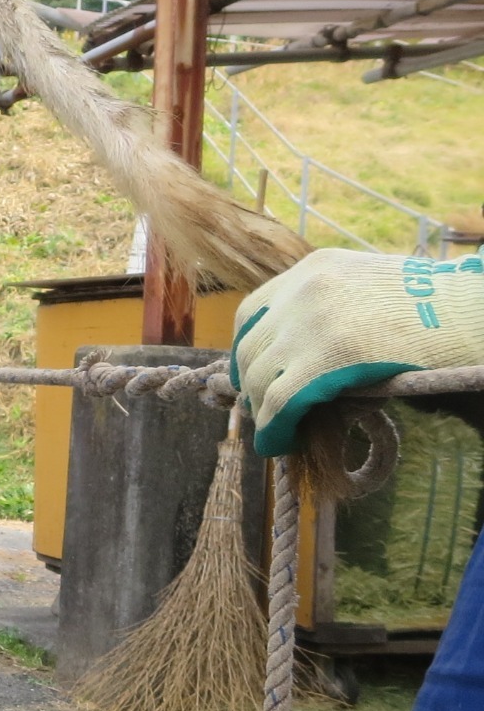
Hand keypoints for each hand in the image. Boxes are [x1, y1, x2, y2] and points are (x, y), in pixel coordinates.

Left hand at [233, 248, 483, 455]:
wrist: (479, 311)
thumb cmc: (438, 310)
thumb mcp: (373, 293)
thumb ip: (333, 314)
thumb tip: (301, 363)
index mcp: (315, 268)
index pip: (254, 312)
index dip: (251, 351)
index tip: (257, 376)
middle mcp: (304, 287)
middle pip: (251, 346)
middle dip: (253, 383)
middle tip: (264, 410)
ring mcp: (313, 319)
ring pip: (260, 375)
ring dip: (263, 410)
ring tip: (277, 431)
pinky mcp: (329, 356)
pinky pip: (281, 399)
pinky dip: (274, 427)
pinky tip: (281, 442)